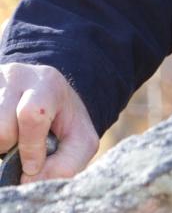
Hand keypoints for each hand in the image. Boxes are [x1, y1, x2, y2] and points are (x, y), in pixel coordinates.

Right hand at [0, 63, 98, 182]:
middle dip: (10, 146)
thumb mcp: (79, 140)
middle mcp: (17, 75)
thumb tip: (28, 180)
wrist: (45, 99)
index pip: (32, 114)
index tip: (33, 166)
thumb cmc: (62, 122)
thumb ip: (66, 164)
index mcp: (48, 82)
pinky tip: (3, 135)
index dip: (31, 148)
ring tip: (10, 138)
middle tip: (20, 145)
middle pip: (2, 128)